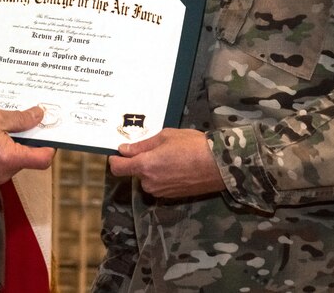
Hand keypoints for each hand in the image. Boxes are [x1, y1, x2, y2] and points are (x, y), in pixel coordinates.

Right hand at [0, 105, 53, 187]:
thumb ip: (20, 118)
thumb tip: (38, 116)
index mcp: (9, 159)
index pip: (42, 160)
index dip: (48, 146)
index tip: (47, 134)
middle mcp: (1, 175)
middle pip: (24, 160)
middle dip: (21, 142)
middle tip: (14, 122)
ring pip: (8, 163)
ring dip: (6, 148)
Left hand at [108, 128, 224, 197]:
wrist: (218, 165)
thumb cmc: (191, 145)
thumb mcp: (165, 137)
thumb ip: (142, 145)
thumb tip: (123, 150)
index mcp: (144, 165)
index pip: (118, 168)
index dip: (115, 160)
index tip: (118, 153)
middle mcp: (149, 182)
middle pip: (135, 173)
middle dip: (141, 162)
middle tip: (157, 149)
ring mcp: (161, 192)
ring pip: (148, 179)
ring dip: (153, 170)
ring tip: (171, 157)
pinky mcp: (172, 196)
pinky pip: (160, 185)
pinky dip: (164, 177)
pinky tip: (178, 167)